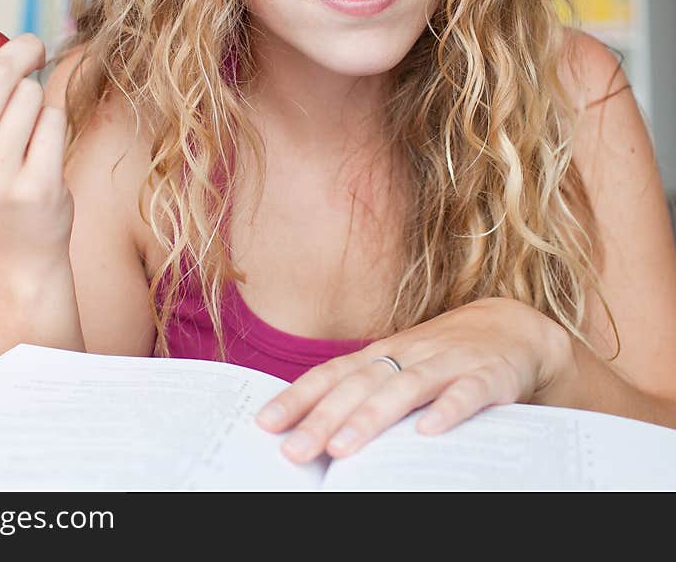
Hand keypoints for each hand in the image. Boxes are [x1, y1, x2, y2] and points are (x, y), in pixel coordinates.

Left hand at [254, 297, 573, 461]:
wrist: (513, 328)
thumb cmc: (445, 357)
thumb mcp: (402, 367)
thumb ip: (367, 392)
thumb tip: (317, 430)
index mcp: (383, 354)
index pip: (333, 374)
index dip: (298, 397)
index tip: (265, 424)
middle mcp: (409, 355)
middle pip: (360, 385)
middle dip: (324, 418)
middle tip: (294, 450)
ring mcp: (448, 363)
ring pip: (405, 389)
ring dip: (372, 417)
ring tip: (342, 447)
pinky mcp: (488, 376)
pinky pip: (467, 394)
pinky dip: (448, 410)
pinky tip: (428, 432)